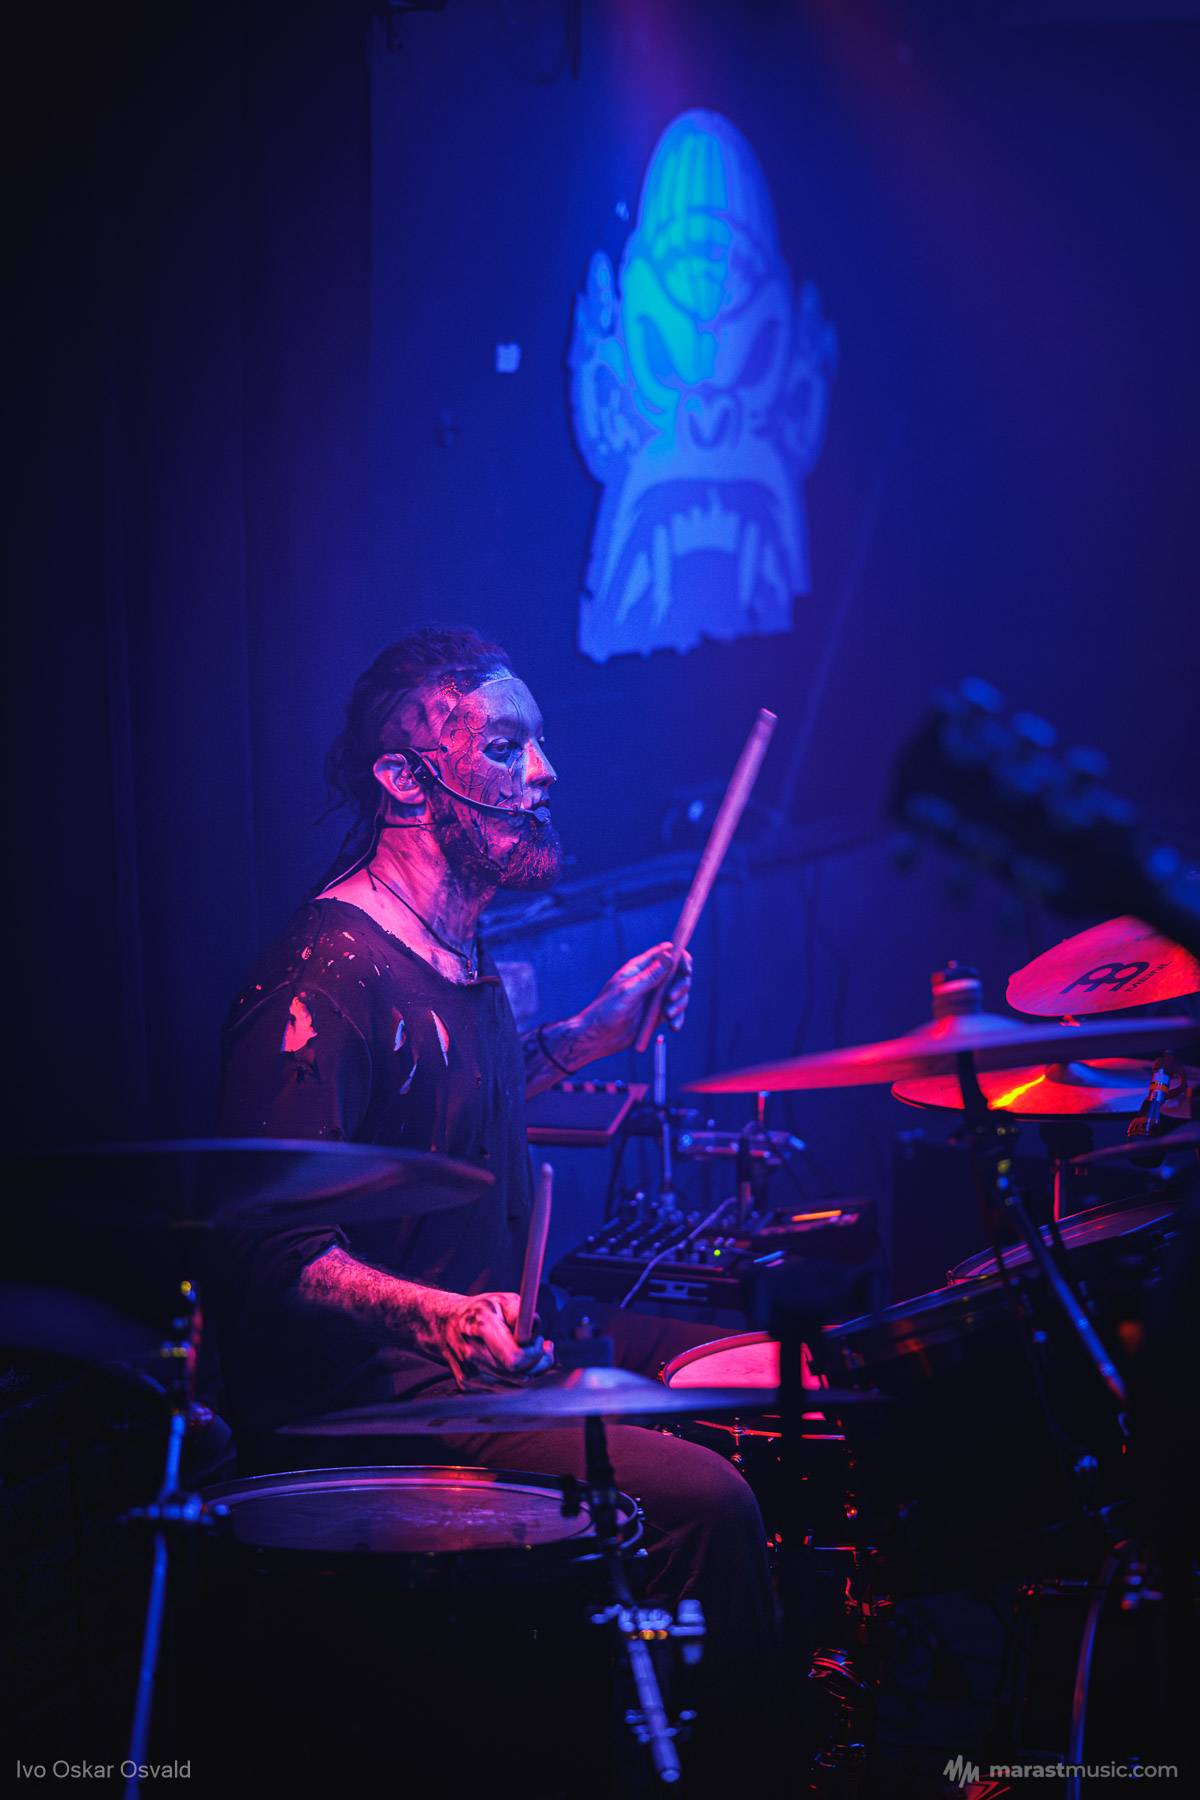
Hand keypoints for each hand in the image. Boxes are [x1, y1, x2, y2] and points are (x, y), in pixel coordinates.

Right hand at [434, 1291, 553, 1388]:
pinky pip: (502, 1388)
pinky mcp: (466, 1385)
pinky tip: (512, 1360)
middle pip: (518, 1375)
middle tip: (540, 1346)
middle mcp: (473, 1354)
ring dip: (528, 1371)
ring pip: (513, 1385)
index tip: (539, 1340)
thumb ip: (520, 1311)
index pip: (516, 1359)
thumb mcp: (502, 1299)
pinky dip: (513, 1377)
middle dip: (536, 1362)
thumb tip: (534, 1327)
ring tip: (526, 1351)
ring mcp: (468, 1373)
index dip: (534, 1353)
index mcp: (483, 1329)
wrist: (445, 1323)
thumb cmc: (480, 1310)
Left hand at [577, 942, 693, 1058]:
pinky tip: (674, 1027)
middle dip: (681, 984)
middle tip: (672, 997)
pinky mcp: (657, 1014)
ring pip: (679, 994)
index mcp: (640, 968)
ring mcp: (654, 997)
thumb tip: (669, 955)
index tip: (685, 970)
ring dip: (680, 1003)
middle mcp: (649, 980)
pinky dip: (678, 1018)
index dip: (680, 958)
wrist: (598, 1038)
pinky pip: (675, 1012)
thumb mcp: (628, 991)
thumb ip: (650, 975)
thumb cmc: (606, 1011)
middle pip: (678, 974)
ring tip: (668, 1015)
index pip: (666, 953)